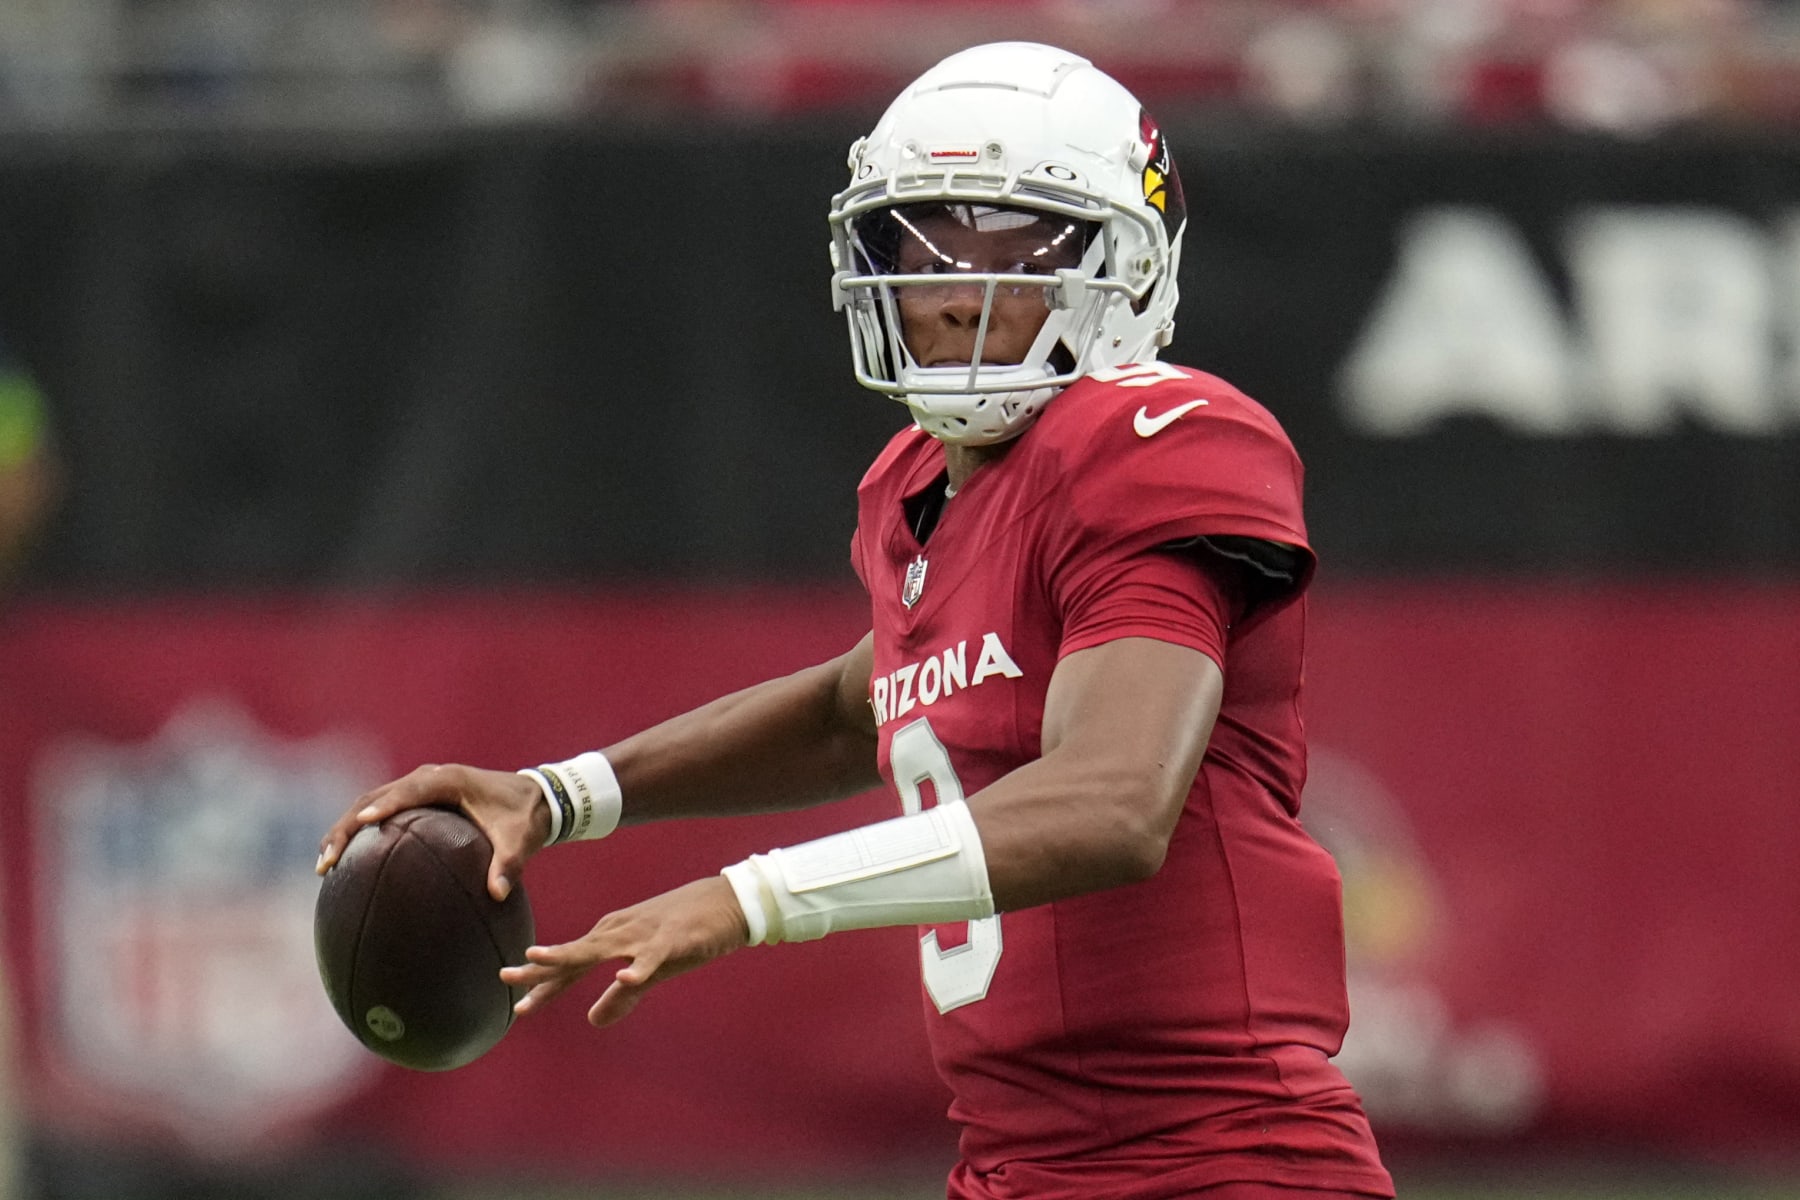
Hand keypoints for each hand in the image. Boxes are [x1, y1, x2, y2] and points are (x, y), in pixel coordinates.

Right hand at [315, 763, 549, 901]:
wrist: (535, 799)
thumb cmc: (525, 818)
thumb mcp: (521, 841)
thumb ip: (509, 865)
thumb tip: (498, 894)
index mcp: (450, 780)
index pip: (410, 790)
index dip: (386, 804)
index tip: (364, 822)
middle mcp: (429, 778)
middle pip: (376, 796)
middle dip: (348, 825)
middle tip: (328, 860)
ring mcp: (419, 787)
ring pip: (369, 802)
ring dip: (345, 829)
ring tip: (324, 865)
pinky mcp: (415, 799)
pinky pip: (380, 811)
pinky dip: (358, 832)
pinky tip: (343, 863)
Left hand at [502, 876, 749, 1027]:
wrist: (729, 902)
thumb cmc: (688, 934)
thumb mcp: (653, 970)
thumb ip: (623, 996)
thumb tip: (592, 1020)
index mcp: (614, 938)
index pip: (571, 965)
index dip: (544, 985)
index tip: (517, 1006)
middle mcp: (620, 932)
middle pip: (574, 954)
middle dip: (540, 967)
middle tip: (505, 977)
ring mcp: (644, 934)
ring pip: (600, 948)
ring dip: (569, 956)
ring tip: (539, 961)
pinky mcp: (672, 940)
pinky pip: (651, 956)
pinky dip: (637, 968)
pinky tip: (623, 978)